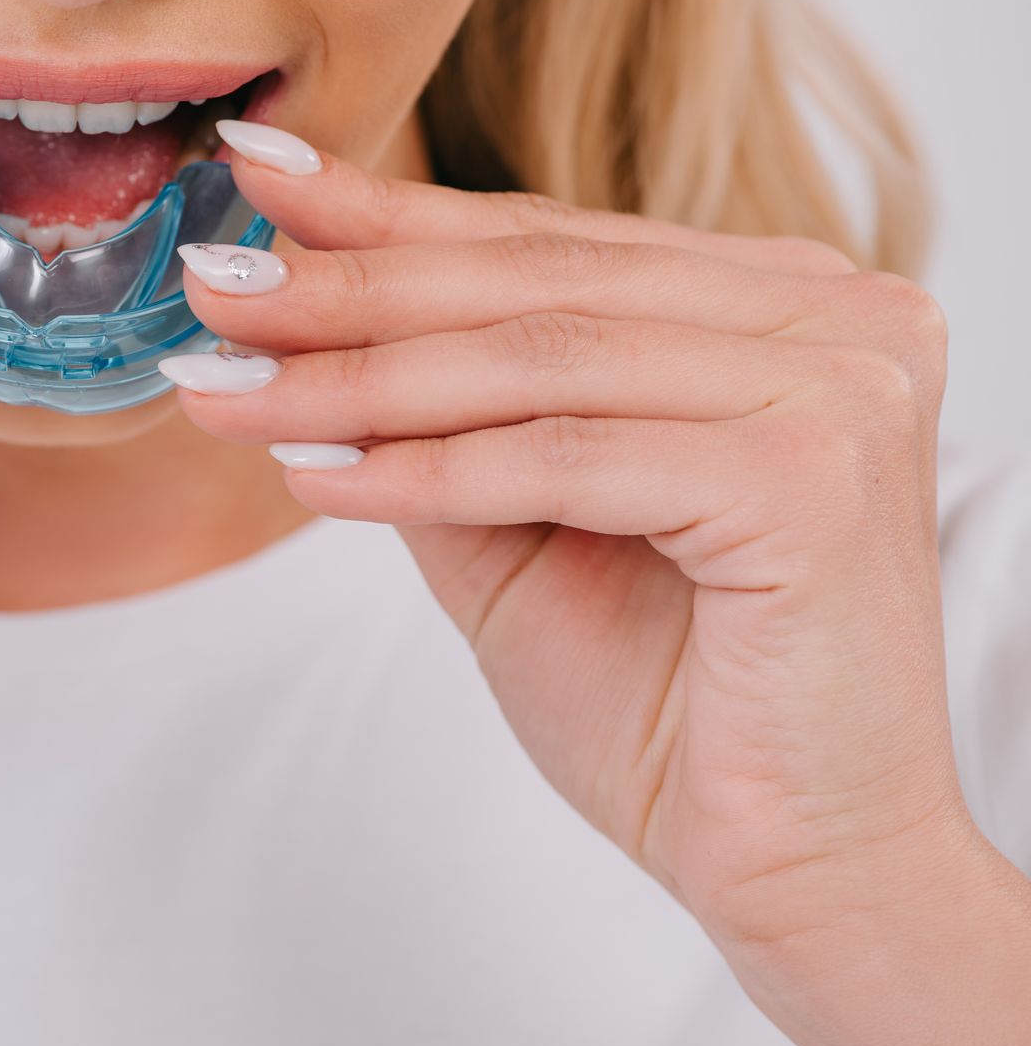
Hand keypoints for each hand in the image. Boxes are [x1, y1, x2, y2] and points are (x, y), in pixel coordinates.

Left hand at [169, 133, 1030, 1045]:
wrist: (793, 866)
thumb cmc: (666, 702)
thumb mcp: (515, 528)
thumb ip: (438, 416)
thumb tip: (292, 318)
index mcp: (773, 306)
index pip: (546, 243)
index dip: (390, 213)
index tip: (255, 179)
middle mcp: (830, 319)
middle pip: (533, 285)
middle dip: (347, 287)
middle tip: (209, 289)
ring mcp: (837, 386)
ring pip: (536, 359)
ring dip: (354, 378)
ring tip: (224, 387)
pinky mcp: (816, 475)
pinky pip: (563, 452)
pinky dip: (426, 468)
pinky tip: (313, 475)